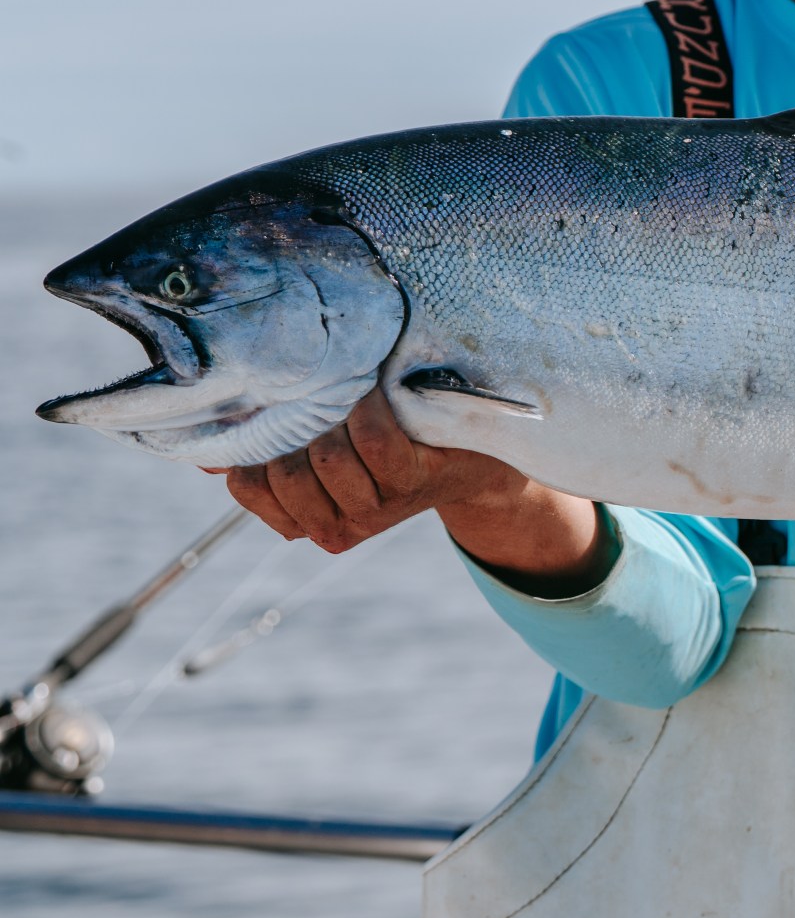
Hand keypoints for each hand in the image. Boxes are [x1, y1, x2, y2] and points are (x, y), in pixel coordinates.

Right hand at [210, 388, 607, 590]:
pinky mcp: (413, 483)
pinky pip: (373, 440)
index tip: (276, 416)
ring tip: (351, 395)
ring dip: (337, 415)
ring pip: (327, 458)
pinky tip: (373, 391)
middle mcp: (337, 526)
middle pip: (285, 472)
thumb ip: (263, 445)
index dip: (252, 446)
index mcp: (304, 520)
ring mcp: (377, 509)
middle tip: (318, 399)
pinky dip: (369, 408)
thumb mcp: (317, 441)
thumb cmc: (386, 436)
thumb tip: (202, 451)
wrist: (470, 449)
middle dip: (297, 426)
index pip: (247, 488)